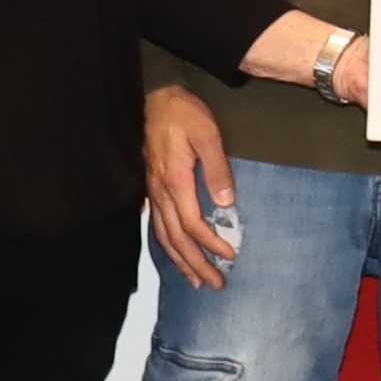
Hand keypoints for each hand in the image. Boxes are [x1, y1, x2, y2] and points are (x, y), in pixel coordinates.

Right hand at [144, 87, 239, 287]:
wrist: (156, 97)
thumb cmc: (183, 114)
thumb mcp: (208, 135)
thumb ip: (217, 170)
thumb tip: (226, 203)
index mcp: (175, 182)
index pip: (192, 224)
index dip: (210, 244)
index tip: (229, 256)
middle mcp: (160, 192)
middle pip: (176, 239)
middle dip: (195, 264)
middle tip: (215, 284)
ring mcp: (153, 191)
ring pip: (163, 236)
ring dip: (180, 261)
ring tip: (195, 280)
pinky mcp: (151, 187)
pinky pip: (156, 224)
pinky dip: (166, 245)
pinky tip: (175, 254)